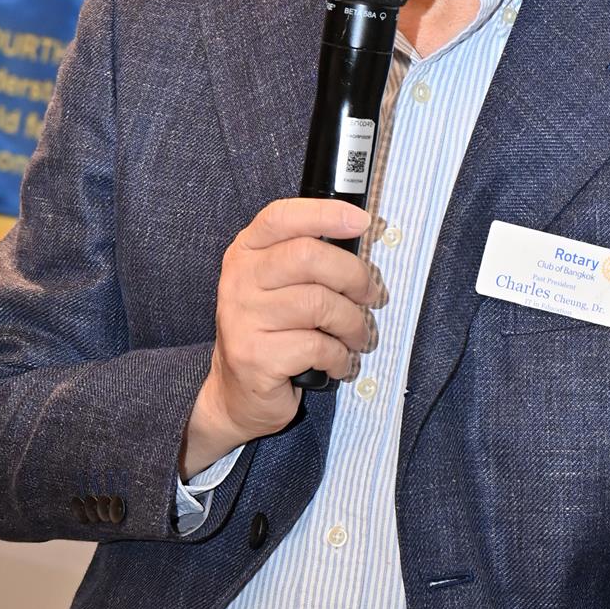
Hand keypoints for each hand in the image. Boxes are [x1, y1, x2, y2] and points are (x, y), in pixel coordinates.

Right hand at [181, 198, 384, 475]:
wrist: (237, 394)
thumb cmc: (273, 332)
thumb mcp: (280, 286)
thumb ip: (309, 259)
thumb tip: (363, 234)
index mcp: (246, 253)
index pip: (281, 217)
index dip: (325, 214)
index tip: (363, 222)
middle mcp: (238, 280)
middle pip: (308, 256)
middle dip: (354, 275)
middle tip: (372, 296)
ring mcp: (242, 318)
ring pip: (320, 304)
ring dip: (353, 323)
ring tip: (358, 337)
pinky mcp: (255, 356)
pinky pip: (318, 346)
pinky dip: (340, 356)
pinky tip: (339, 363)